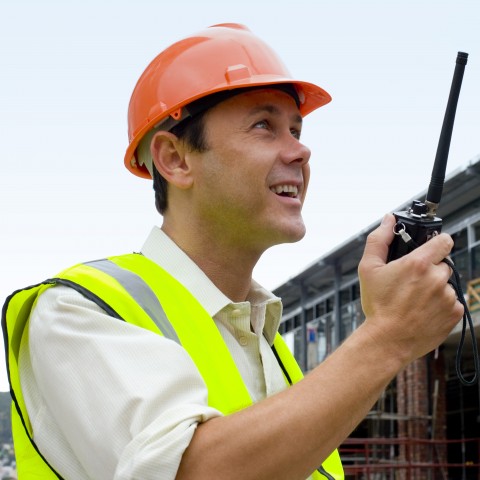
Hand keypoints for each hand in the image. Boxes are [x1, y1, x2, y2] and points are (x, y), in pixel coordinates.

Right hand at [357, 213, 463, 364]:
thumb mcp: (368, 269)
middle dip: (429, 269)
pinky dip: (440, 304)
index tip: (430, 248)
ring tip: (415, 299)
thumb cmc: (377, 306)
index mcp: (418, 264)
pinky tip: (423, 310)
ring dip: (435, 287)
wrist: (388, 340)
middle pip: (442, 264)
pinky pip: (452, 302)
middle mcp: (437, 278)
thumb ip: (379, 240)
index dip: (437, 242)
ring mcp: (448, 297)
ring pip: (446, 284)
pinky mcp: (454, 313)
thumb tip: (388, 220)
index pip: (444, 240)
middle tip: (412, 281)